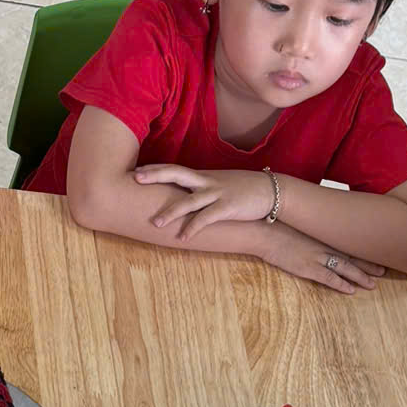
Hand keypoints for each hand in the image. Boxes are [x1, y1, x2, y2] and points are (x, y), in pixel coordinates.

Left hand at [135, 163, 273, 233]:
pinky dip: (194, 228)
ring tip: (155, 223)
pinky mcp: (228, 207)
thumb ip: (202, 188)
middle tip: (135, 179)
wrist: (272, 191)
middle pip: (176, 174)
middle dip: (155, 175)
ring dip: (171, 212)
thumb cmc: (244, 189)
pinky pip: (207, 218)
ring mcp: (217, 193)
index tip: (137, 170)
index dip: (155, 169)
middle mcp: (207, 182)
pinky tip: (183, 238)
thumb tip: (185, 195)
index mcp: (203, 176)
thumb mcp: (220, 185)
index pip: (174, 169)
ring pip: (189, 201)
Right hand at [266, 223, 383, 294]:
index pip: (350, 241)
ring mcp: (318, 256)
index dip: (364, 249)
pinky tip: (352, 291)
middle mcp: (326, 244)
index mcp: (324, 232)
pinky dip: (342, 285)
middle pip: (353, 255)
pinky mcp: (308, 268)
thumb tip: (316, 227)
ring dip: (361, 276)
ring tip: (373, 284)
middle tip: (384, 271)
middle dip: (369, 264)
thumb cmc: (277, 224)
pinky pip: (329, 278)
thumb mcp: (298, 221)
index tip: (377, 253)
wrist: (263, 230)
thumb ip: (310, 225)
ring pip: (346, 268)